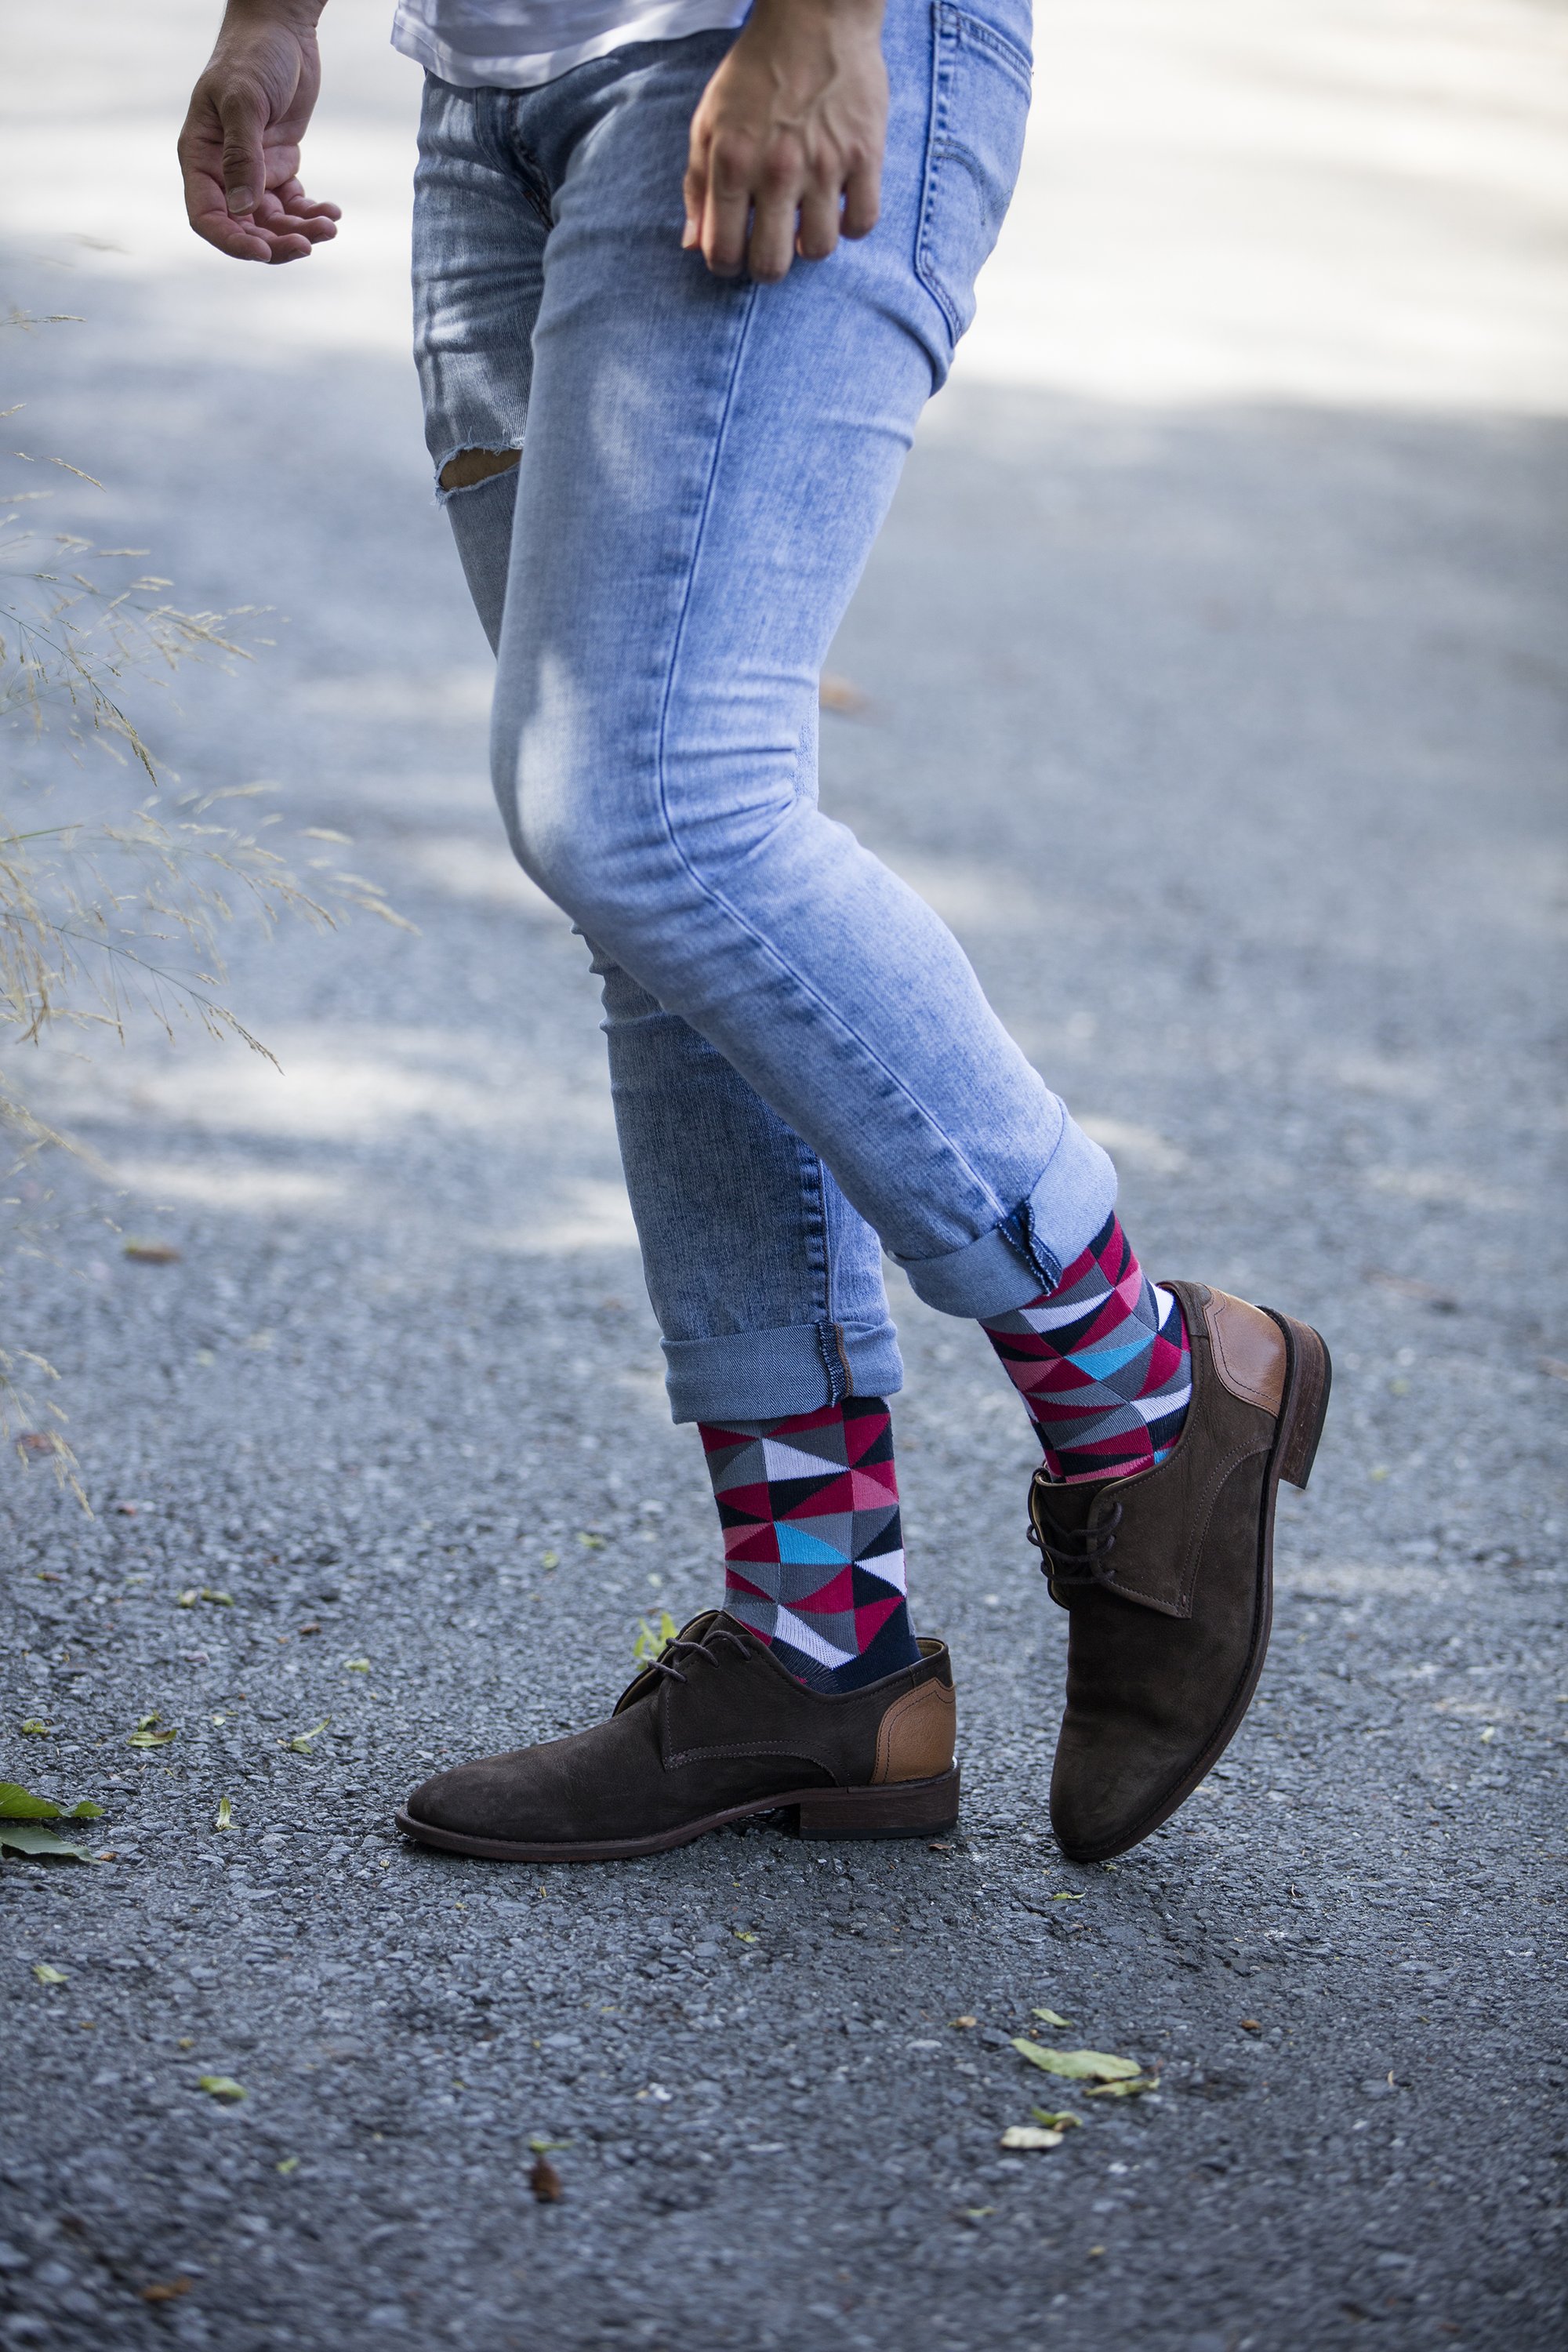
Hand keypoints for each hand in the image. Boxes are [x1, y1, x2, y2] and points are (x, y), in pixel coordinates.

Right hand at [178, 0, 339, 263]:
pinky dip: (312, 214)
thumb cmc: (253, 56)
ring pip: (272, 223)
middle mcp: (222, 171)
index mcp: (201, 157)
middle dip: (276, 243)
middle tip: (310, 243)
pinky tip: (332, 212)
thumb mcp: (244, 101)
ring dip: (301, 231)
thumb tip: (243, 209)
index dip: (232, 241)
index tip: (265, 252)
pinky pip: (293, 206)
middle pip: (244, 228)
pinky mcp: (279, 166)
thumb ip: (242, 156)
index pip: (207, 216)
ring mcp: (252, 171)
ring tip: (330, 225)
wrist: (281, 30)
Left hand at [683, 0, 886, 282]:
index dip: (725, 266)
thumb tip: (693, 244)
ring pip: (819, 250)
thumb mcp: (710, 121)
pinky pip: (862, 223)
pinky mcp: (865, 156)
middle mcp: (776, 170)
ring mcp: (825, 165)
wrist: (815, 17)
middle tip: (771, 250)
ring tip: (807, 220)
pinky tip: (840, 206)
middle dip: (767, 268)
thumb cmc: (757, 72)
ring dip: (810, 245)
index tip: (734, 257)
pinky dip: (851, 225)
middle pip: (771, 264)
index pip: (723, 250)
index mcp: (732, 162)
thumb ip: (698, 184)